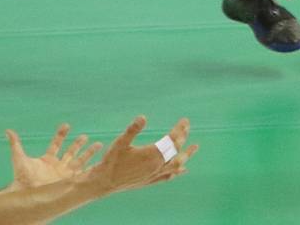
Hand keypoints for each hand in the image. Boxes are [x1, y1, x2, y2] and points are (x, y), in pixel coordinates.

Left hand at [8, 124, 102, 189]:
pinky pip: (83, 172)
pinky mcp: (69, 181)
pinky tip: (100, 161)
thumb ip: (16, 145)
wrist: (28, 194)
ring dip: (88, 153)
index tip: (66, 125)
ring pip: (80, 160)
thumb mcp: (20, 159)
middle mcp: (57, 166)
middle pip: (70, 152)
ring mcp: (64, 173)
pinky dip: (91, 167)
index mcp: (47, 160)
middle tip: (84, 136)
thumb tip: (8, 131)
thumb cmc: (23, 178)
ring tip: (99, 144)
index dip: (61, 134)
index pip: (56, 144)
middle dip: (77, 144)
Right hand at [80, 117, 196, 196]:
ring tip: (195, 147)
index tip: (185, 120)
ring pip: (176, 165)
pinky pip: (168, 176)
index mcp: (152, 155)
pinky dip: (177, 171)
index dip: (180, 129)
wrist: (104, 183)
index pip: (172, 140)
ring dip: (186, 155)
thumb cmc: (111, 161)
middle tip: (187, 127)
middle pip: (176, 151)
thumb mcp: (120, 142)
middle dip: (183, 138)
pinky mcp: (150, 181)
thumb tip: (143, 116)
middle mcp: (156, 166)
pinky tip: (183, 170)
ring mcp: (154, 175)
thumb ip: (132, 130)